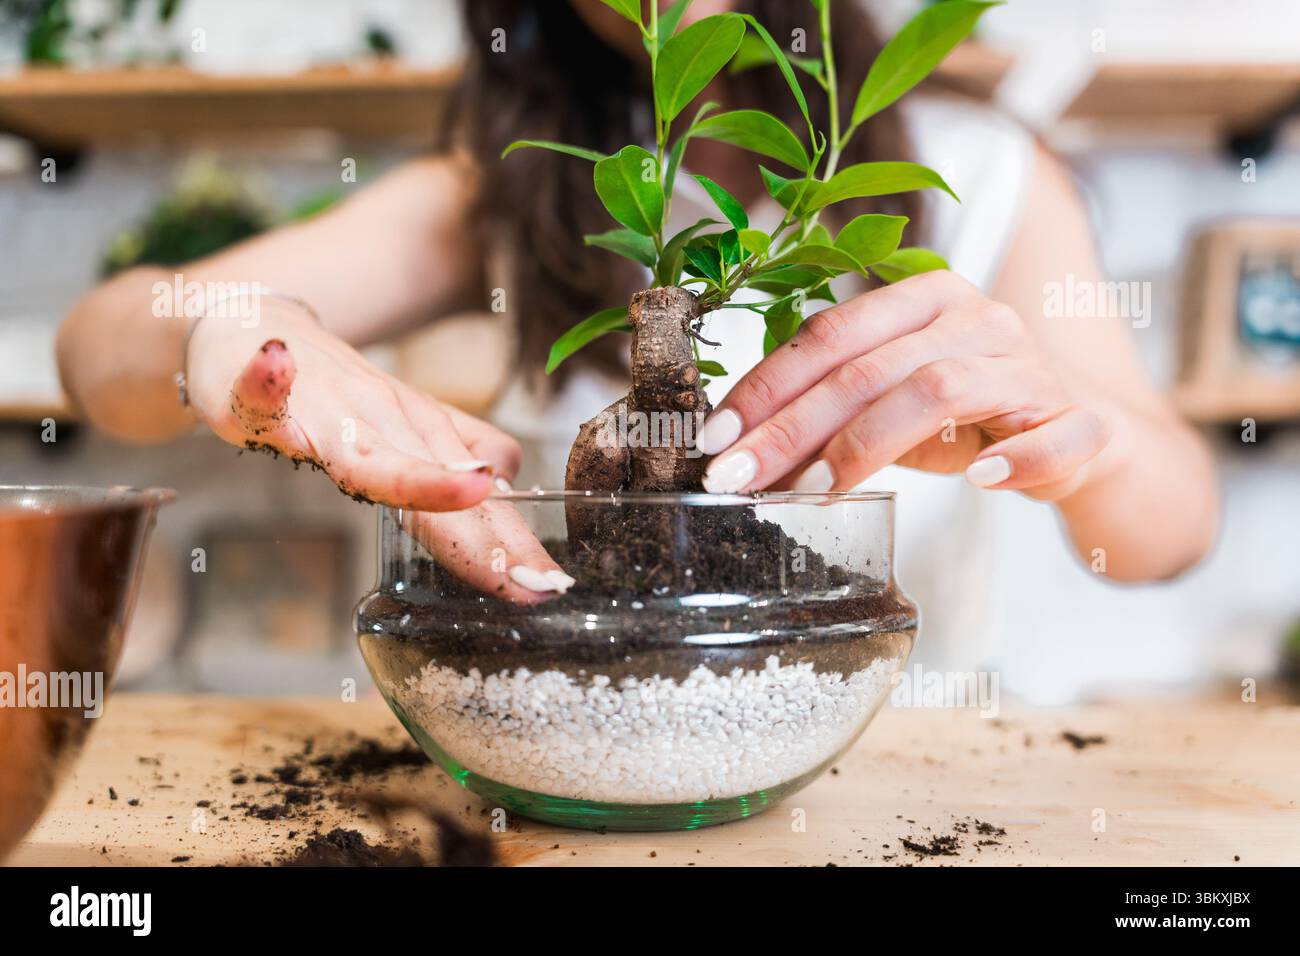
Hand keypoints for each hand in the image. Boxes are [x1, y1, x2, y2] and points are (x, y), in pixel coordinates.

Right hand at [185, 303, 571, 600]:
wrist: (254, 324)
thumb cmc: (331, 389)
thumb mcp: (403, 425)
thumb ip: (455, 453)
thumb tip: (508, 483)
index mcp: (418, 435)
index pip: (475, 500)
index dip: (513, 543)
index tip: (550, 585)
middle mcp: (381, 423)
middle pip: (440, 486)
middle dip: (487, 536)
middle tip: (533, 578)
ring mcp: (325, 412)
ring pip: (371, 450)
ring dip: (420, 473)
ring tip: (473, 488)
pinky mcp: (259, 396)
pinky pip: (262, 393)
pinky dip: (267, 380)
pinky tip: (275, 363)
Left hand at [697, 271, 1112, 500]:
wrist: (1079, 436)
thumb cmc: (970, 416)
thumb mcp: (891, 404)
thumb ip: (831, 411)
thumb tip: (739, 451)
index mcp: (926, 299)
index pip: (832, 334)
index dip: (767, 384)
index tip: (715, 436)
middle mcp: (978, 319)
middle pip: (870, 368)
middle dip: (791, 427)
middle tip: (736, 477)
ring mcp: (1032, 367)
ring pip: (941, 390)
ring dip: (866, 445)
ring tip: (812, 491)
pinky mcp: (1081, 422)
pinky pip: (1055, 437)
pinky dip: (1018, 459)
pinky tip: (981, 480)